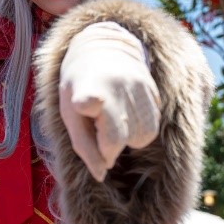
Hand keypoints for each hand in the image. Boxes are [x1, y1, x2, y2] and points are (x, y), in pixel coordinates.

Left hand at [58, 22, 160, 181]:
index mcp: (86, 89)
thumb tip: (101, 175)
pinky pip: (153, 127)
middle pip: (118, 138)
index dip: (89, 103)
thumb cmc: (78, 90)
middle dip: (109, 148)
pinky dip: (141, 131)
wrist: (101, 48)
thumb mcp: (69, 115)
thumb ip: (83, 147)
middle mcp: (115, 85)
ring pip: (142, 137)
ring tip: (116, 122)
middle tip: (99, 133)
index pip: (90, 98)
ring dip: (129, 140)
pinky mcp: (153, 89)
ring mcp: (138, 86)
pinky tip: (129, 116)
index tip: (87, 103)